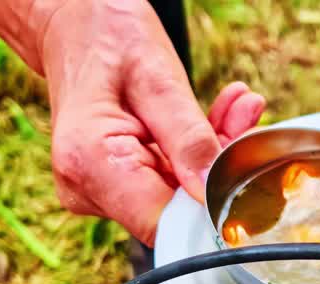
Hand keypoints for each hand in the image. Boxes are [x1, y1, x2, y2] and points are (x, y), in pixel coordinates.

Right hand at [0, 0, 265, 244]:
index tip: (243, 173)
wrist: (74, 26)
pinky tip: (216, 116)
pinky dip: (197, 153)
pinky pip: (170, 181)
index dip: (210, 209)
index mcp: (90, 163)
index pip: (164, 223)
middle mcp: (87, 188)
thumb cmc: (106, 38)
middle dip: (218, 170)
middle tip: (245, 115)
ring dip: (213, 154)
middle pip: (176, 209)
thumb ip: (188, 138)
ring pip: (179, 195)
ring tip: (234, 105)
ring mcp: (99, 191)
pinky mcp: (115, 186)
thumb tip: (214, 194)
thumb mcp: (157, 78)